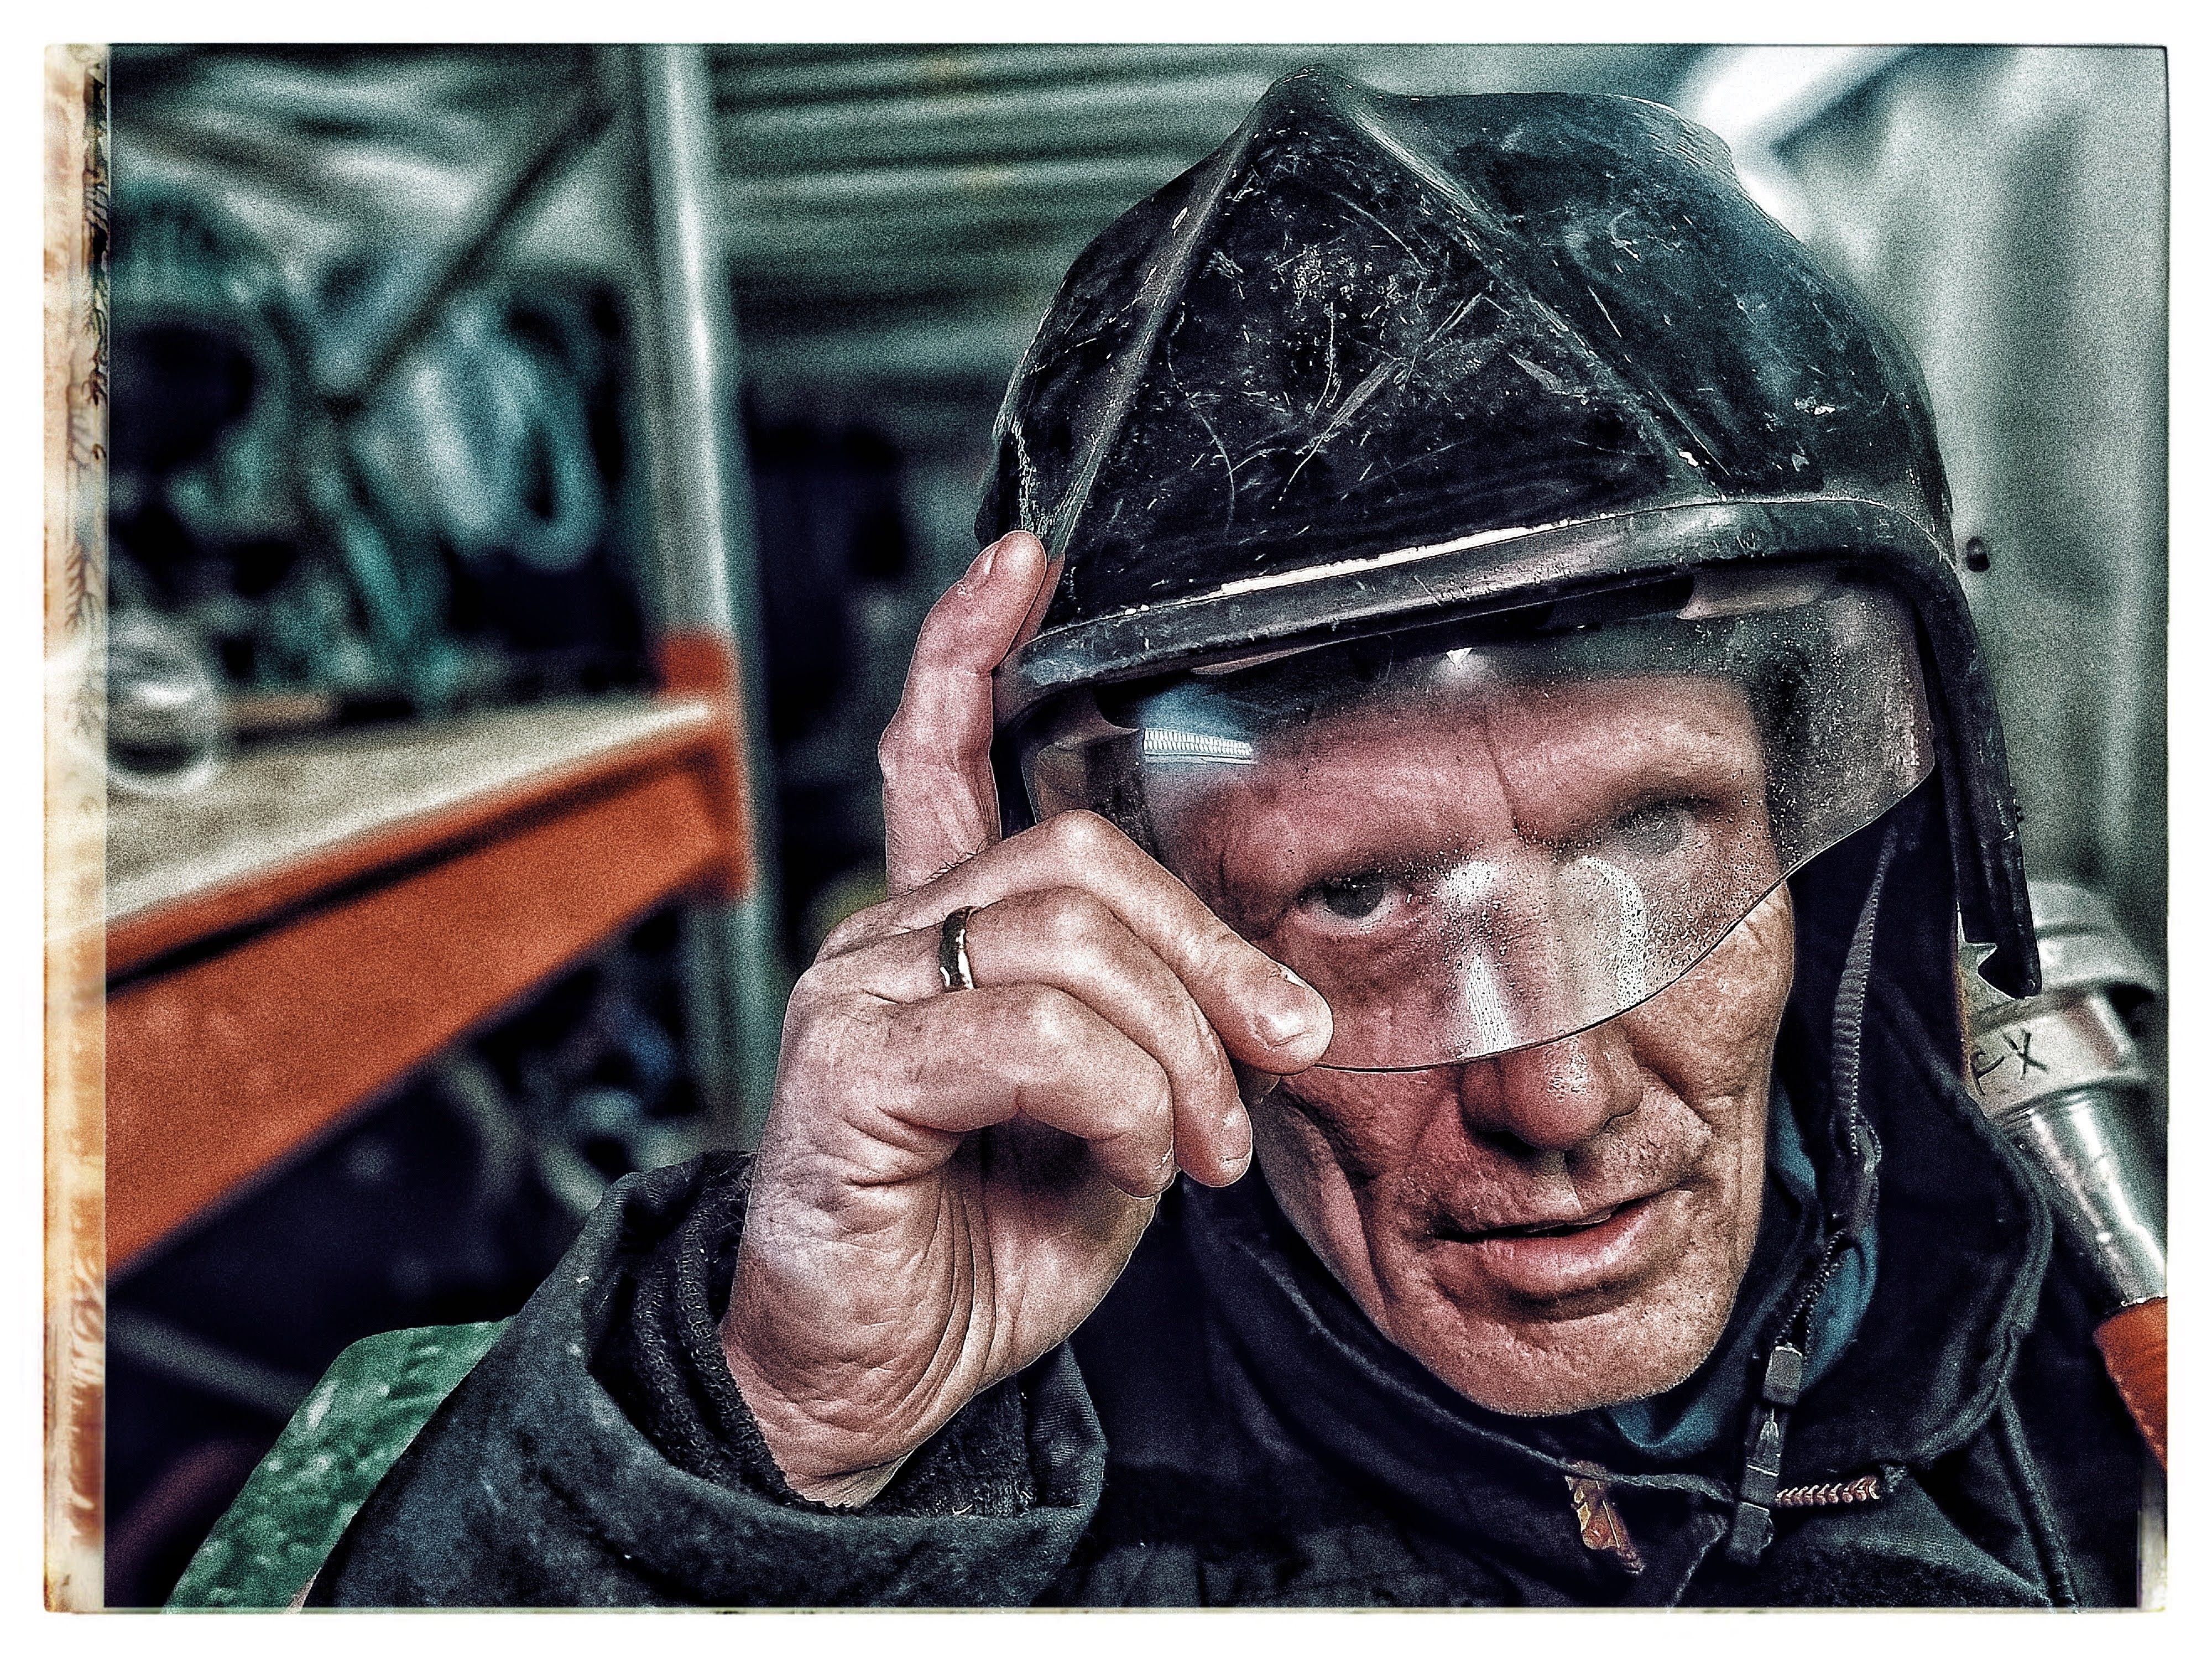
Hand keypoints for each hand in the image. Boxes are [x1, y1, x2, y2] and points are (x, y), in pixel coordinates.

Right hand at [718, 531, 1331, 1503]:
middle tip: (1279, 1054)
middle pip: (1079, 853)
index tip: (1026, 567)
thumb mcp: (1103, 1128)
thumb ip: (1149, 1037)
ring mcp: (856, 993)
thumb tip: (1246, 1002)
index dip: (975, 651)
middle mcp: (885, 941)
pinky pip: (1038, 1032)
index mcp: (942, 939)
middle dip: (1212, 952)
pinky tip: (1128, 1158)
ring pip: (1075, 938)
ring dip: (1181, 1050)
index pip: (938, 756)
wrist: (869, 1384)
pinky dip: (1122, 1098)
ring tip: (1201, 1148)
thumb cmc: (976, 1249)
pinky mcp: (851, 1066)